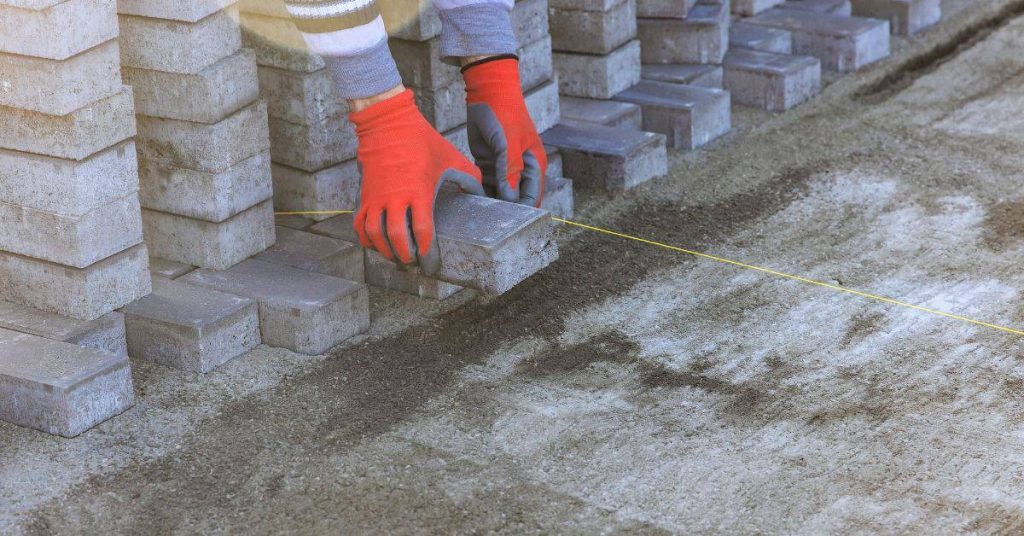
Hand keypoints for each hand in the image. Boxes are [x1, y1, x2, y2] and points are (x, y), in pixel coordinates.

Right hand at [349, 88, 482, 265]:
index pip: (422, 230)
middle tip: (413, 263)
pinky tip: (375, 244)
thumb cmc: (422, 142)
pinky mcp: (364, 195)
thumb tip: (483, 194)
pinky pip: (359, 224)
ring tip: (396, 257)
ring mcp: (377, 197)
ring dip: (385, 250)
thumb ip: (469, 177)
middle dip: (406, 256)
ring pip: (375, 234)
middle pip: (397, 238)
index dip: (427, 250)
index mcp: (419, 192)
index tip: (431, 261)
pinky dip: (366, 238)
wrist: (388, 124)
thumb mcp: (451, 158)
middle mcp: (395, 198)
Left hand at [463, 57, 546, 206]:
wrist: (487, 92)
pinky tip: (467, 198)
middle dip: (503, 209)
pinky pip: (484, 183)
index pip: (531, 198)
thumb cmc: (505, 114)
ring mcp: (503, 167)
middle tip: (486, 219)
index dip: (521, 212)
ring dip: (488, 201)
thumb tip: (510, 199)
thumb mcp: (508, 144)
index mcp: (533, 166)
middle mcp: (520, 170)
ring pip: (498, 193)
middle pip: (514, 199)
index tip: (505, 223)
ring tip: (475, 212)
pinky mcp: (487, 163)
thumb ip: (510, 172)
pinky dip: (478, 190)